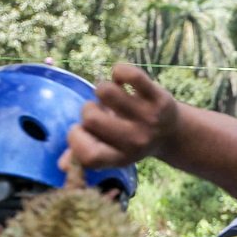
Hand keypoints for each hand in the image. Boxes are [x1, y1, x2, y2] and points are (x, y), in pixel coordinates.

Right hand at [64, 64, 179, 167]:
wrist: (173, 134)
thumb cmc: (131, 140)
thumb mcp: (113, 152)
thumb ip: (87, 155)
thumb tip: (62, 165)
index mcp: (121, 158)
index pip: (89, 155)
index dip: (76, 139)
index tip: (82, 129)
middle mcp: (135, 141)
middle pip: (90, 118)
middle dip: (89, 109)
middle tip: (102, 111)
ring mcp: (148, 119)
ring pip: (104, 91)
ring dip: (102, 89)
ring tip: (113, 96)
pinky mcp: (159, 98)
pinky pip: (131, 75)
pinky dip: (120, 71)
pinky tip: (122, 79)